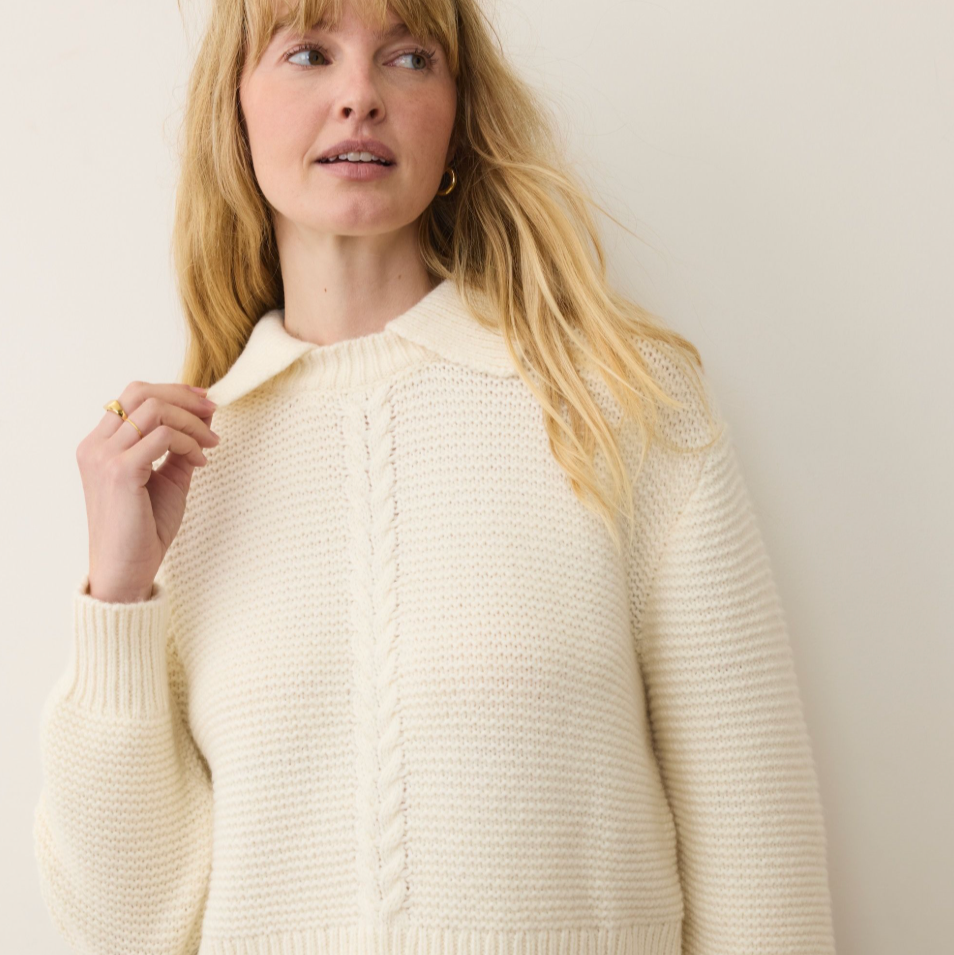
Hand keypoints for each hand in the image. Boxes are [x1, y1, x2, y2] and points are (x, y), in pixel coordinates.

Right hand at [78, 382, 218, 602]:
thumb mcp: (168, 478)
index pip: (133, 396)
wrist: (126, 569)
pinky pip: (164, 437)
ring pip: (154, 410)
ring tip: (211, 445)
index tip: (205, 402)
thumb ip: (180, 446)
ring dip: (191, 422)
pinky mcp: (120, 471)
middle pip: (141, 392)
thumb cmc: (144, 528)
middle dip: (184, 397)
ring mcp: (104, 457)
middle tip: (213, 412)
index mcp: (100, 444)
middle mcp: (96, 446)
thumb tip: (205, 416)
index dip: (173, 391)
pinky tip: (201, 462)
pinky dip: (189, 443)